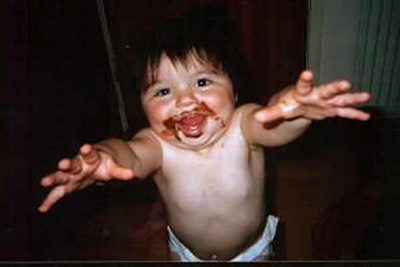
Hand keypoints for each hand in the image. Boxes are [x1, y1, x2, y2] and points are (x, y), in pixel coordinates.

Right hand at [38, 144, 133, 212]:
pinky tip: (43, 208)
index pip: (89, 153)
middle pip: (72, 164)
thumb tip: (131, 175)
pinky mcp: (68, 185)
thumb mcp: (114, 167)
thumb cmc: (105, 163)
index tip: (86, 147)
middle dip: (67, 164)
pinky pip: (58, 193)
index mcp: (91, 157)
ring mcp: (71, 175)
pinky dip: (50, 199)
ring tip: (45, 181)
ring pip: (62, 176)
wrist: (98, 162)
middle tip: (63, 163)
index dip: (88, 151)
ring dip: (54, 178)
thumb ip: (121, 171)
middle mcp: (79, 165)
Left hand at [254, 70, 370, 122]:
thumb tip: (256, 118)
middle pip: (326, 90)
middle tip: (345, 83)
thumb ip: (269, 113)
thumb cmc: (287, 104)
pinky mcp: (331, 109)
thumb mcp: (278, 110)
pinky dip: (353, 114)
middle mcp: (316, 94)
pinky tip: (366, 116)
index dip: (305, 80)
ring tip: (366, 96)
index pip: (303, 85)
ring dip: (352, 98)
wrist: (296, 105)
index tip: (307, 72)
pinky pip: (344, 112)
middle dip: (335, 87)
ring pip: (340, 99)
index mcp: (301, 92)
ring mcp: (325, 102)